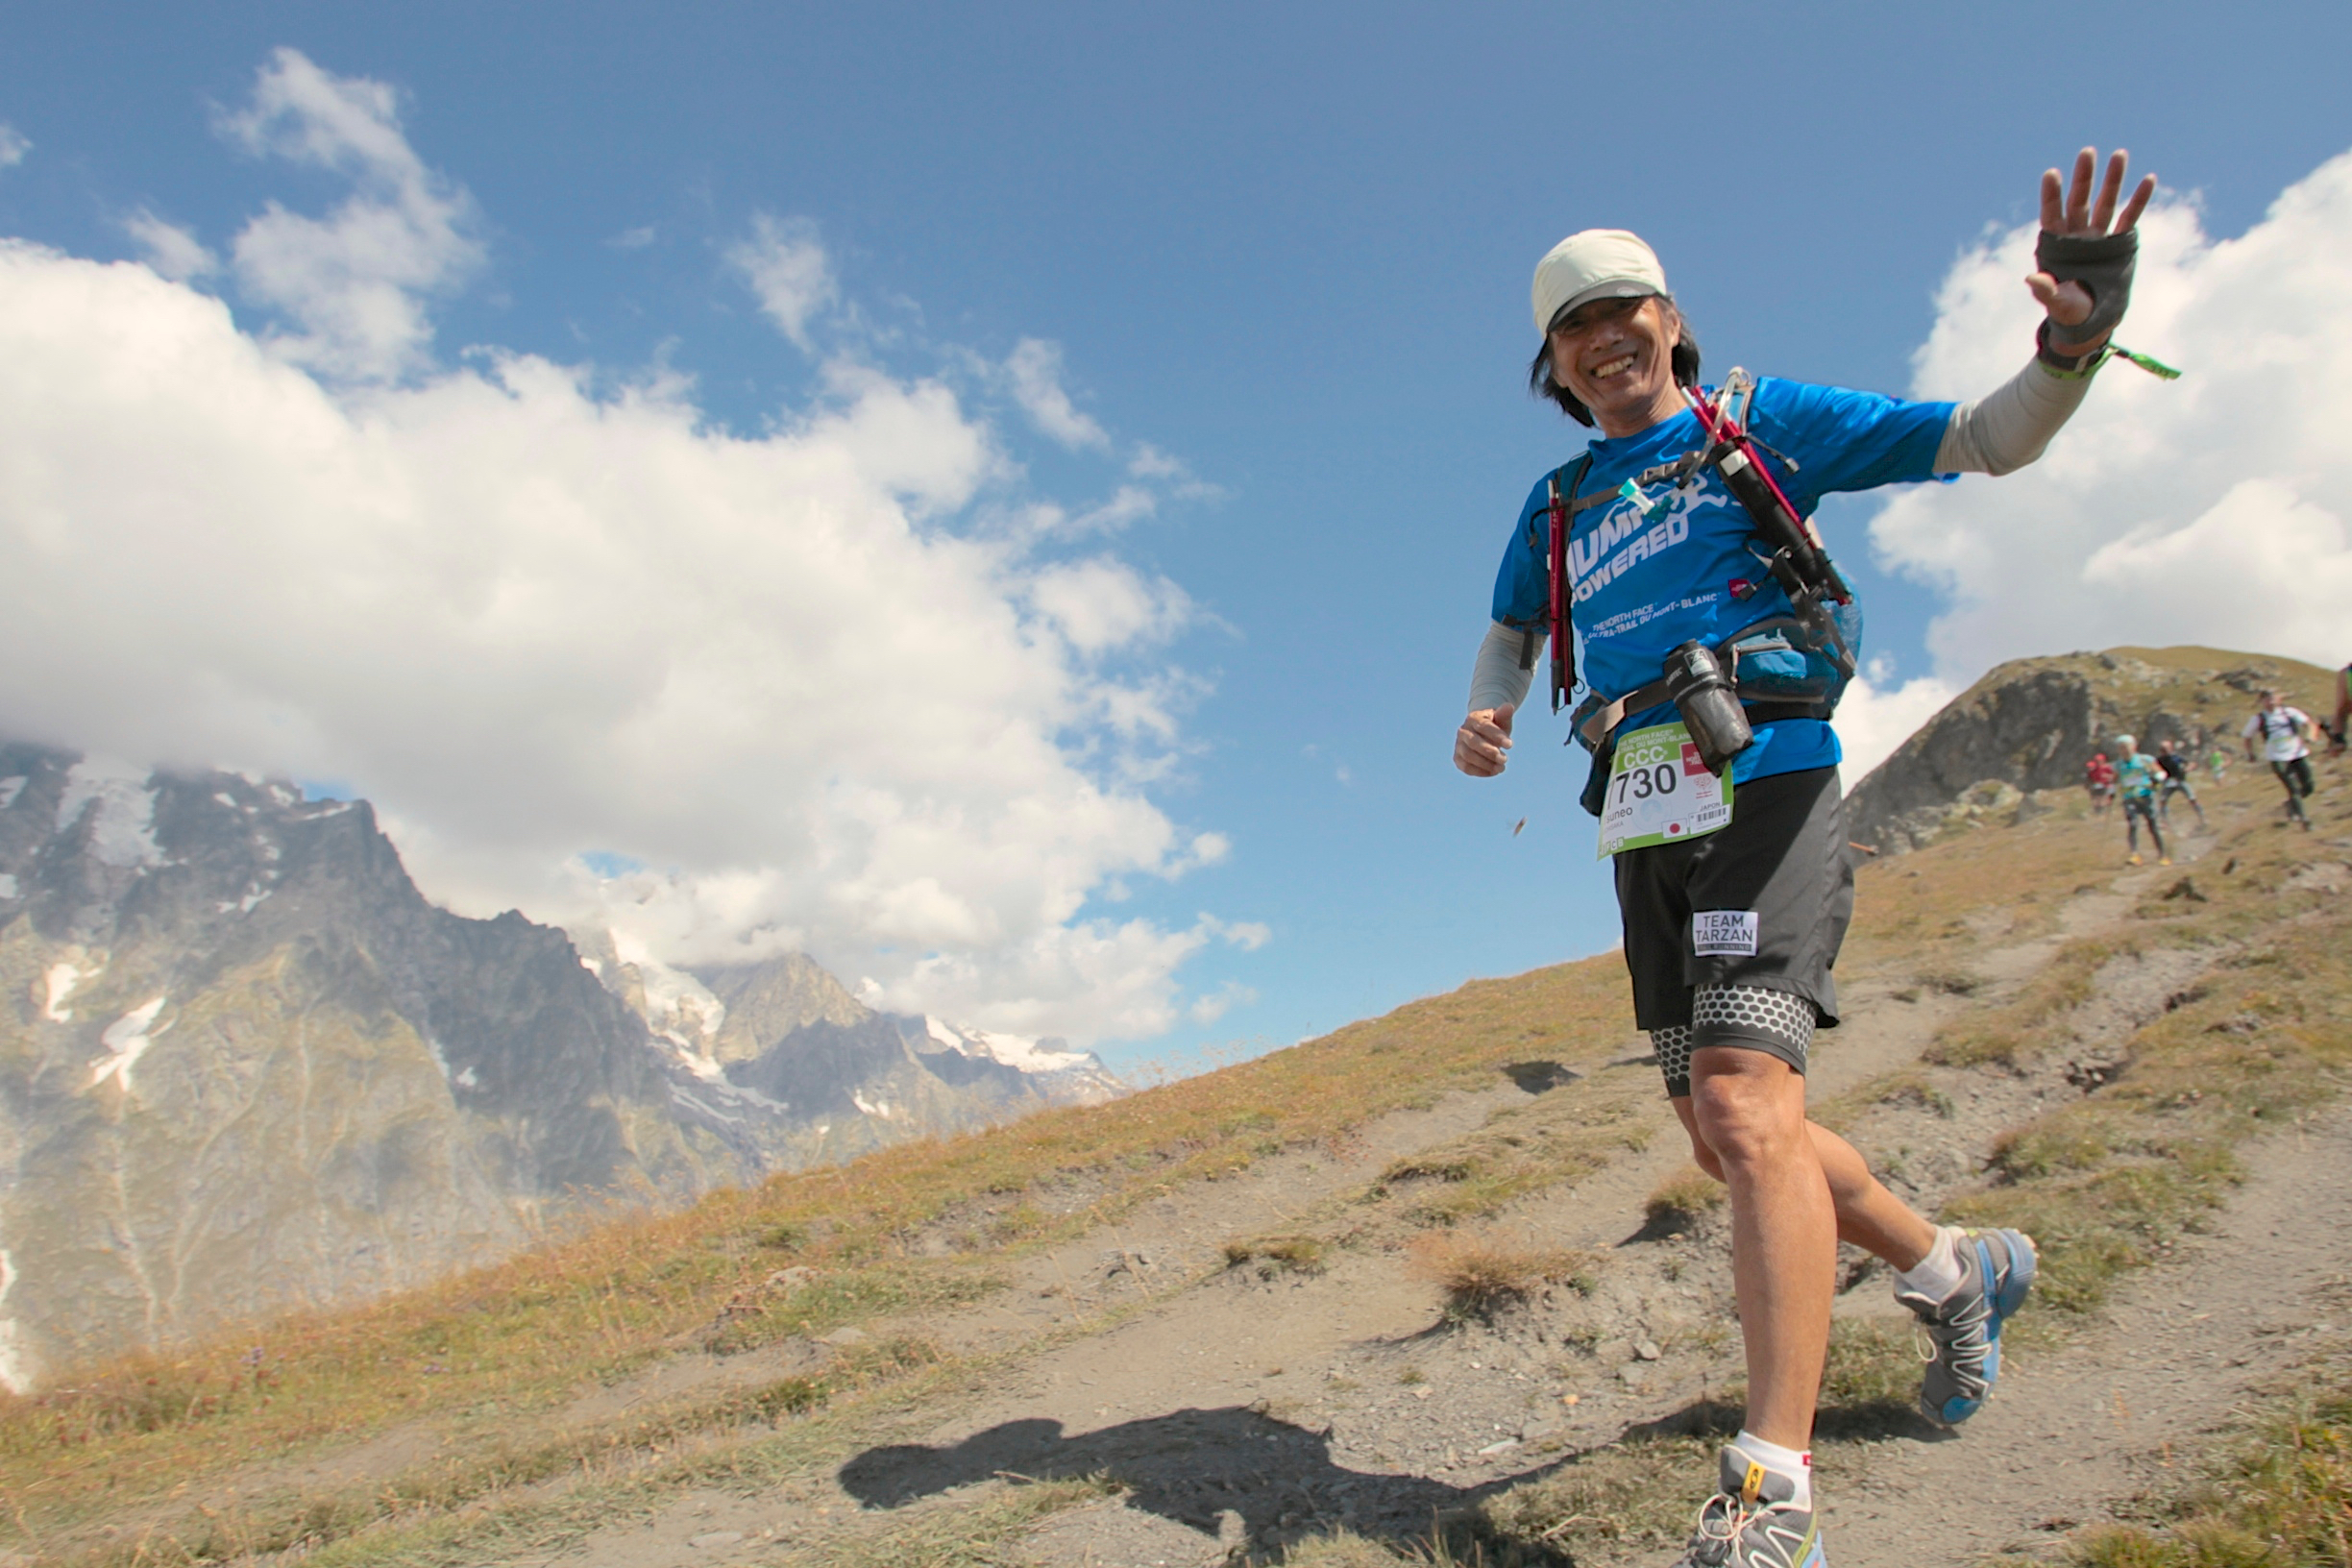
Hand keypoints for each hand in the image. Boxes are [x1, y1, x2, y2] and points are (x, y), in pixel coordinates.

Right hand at [1456, 705, 1514, 776]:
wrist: (1483, 733)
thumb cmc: (1495, 725)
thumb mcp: (1501, 719)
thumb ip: (1504, 714)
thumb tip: (1509, 707)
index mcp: (1473, 718)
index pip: (1484, 727)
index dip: (1497, 736)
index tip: (1511, 745)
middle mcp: (1462, 731)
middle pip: (1473, 743)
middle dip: (1490, 753)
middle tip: (1505, 759)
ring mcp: (1458, 745)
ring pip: (1468, 756)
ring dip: (1486, 764)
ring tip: (1501, 767)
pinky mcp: (1457, 758)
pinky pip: (1466, 767)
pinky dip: (1480, 771)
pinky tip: (1493, 771)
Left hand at [2026, 148, 2154, 349]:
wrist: (2091, 319)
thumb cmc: (2067, 310)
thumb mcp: (2055, 300)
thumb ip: (2045, 289)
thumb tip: (2031, 279)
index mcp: (2056, 244)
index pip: (2052, 213)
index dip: (2052, 194)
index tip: (2052, 173)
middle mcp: (2077, 234)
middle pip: (2079, 200)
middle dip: (2084, 177)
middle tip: (2087, 152)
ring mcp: (2098, 236)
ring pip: (2106, 202)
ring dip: (2113, 180)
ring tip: (2119, 154)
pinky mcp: (2118, 242)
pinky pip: (2130, 217)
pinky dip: (2139, 200)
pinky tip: (2148, 179)